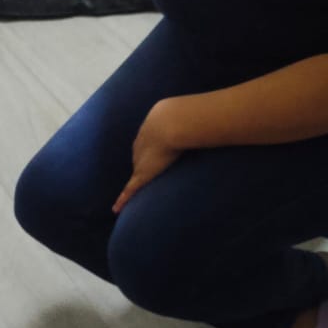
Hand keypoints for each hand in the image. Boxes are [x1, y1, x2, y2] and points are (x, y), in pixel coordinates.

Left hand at [113, 98, 184, 212]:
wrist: (170, 123)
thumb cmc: (180, 117)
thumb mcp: (186, 119)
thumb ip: (195, 123)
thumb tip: (212, 120)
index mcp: (147, 136)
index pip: (145, 149)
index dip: (147, 155)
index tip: (151, 158)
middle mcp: (139, 149)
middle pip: (138, 162)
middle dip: (140, 169)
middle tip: (144, 177)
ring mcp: (139, 163)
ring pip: (133, 178)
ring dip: (133, 186)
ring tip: (130, 196)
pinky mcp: (141, 175)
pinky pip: (129, 191)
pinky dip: (123, 200)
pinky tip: (116, 209)